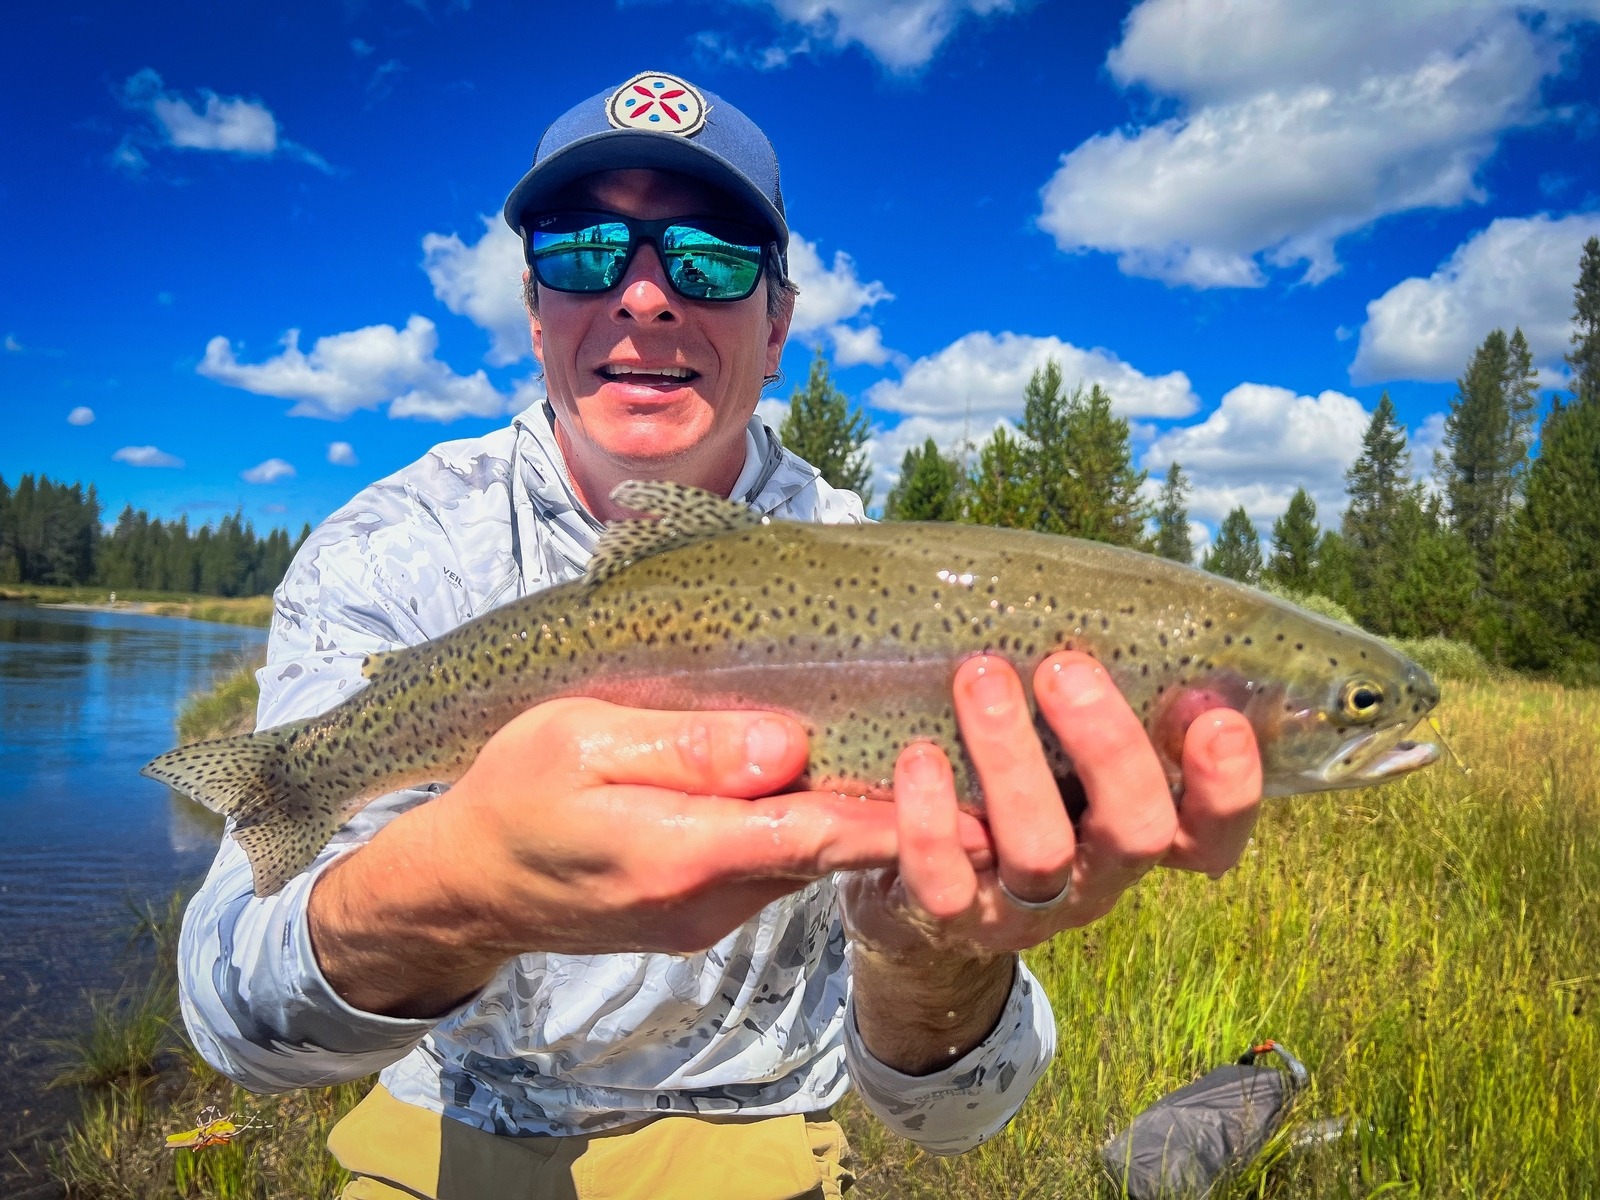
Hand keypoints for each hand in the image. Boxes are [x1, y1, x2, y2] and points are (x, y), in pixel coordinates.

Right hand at [309, 696, 989, 1017]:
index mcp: (680, 853)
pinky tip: (832, 783)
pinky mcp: (702, 914)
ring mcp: (708, 915)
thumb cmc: (514, 794)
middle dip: (898, 808)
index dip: (900, 818)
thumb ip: (684, 747)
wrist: (467, 884)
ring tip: (924, 754)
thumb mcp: (579, 741)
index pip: (816, 835)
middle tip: (978, 755)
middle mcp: (710, 899)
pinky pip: (774, 867)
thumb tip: (784, 743)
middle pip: (825, 849)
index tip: (977, 803)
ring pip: (804, 860)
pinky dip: (812, 830)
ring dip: (858, 818)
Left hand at [841, 651, 1260, 1072]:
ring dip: (1012, 758)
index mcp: (1135, 832)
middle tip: (1065, 668)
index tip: (1216, 717)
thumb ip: (1090, 698)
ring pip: (1041, 850)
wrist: (913, 882)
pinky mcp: (955, 920)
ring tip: (982, 678)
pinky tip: (919, 758)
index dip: (1228, 788)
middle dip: (1109, 745)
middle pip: (1137, 832)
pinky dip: (932, 822)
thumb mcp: (1055, 746)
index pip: (1212, 833)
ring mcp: (1028, 908)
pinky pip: (946, 886)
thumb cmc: (1001, 780)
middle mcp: (1096, 879)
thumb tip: (1106, 609)